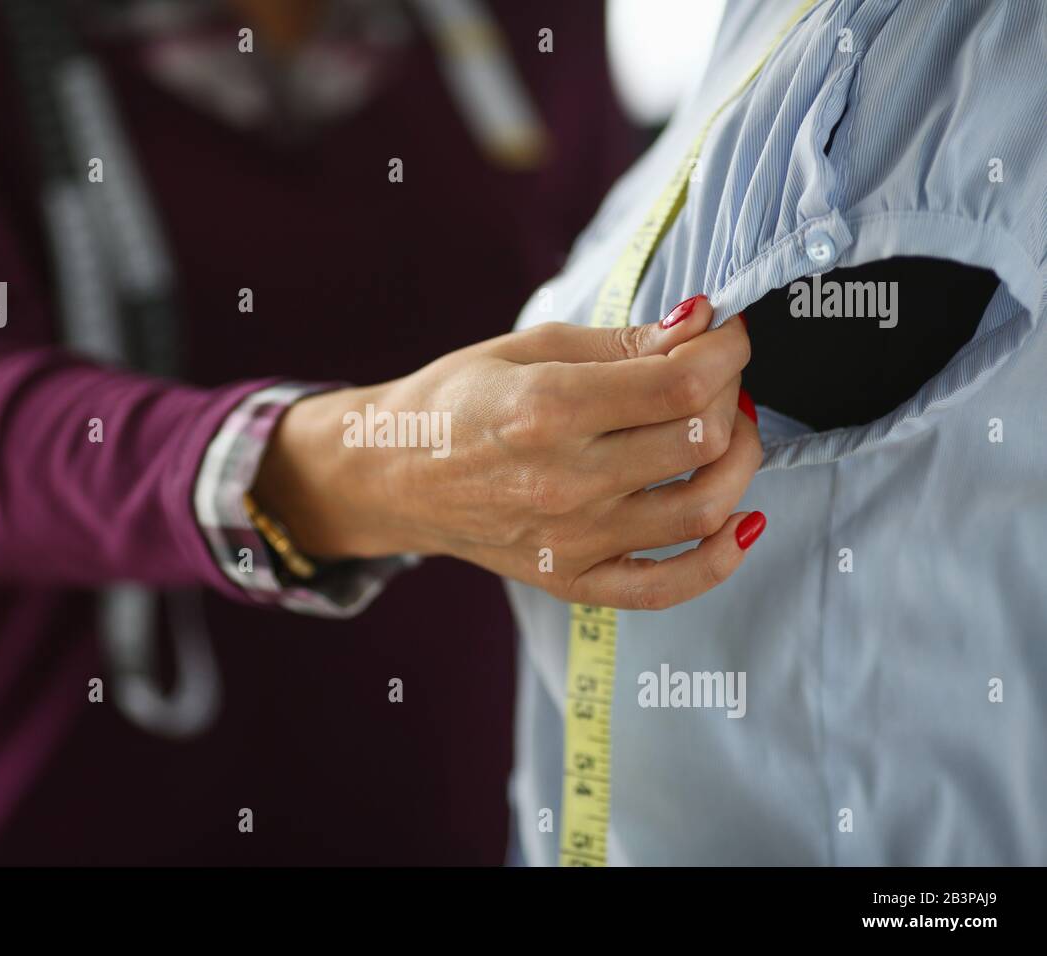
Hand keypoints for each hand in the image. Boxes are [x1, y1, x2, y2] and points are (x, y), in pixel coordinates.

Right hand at [254, 296, 763, 608]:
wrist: (393, 474)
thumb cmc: (456, 401)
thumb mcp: (529, 347)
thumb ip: (622, 342)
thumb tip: (701, 324)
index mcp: (547, 408)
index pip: (680, 383)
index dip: (727, 351)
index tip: (729, 334)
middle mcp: (564, 480)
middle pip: (700, 439)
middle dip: (730, 395)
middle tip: (718, 378)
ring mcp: (570, 539)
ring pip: (702, 509)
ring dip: (740, 464)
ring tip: (728, 434)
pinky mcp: (570, 579)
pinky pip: (666, 586)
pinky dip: (719, 560)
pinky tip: (739, 523)